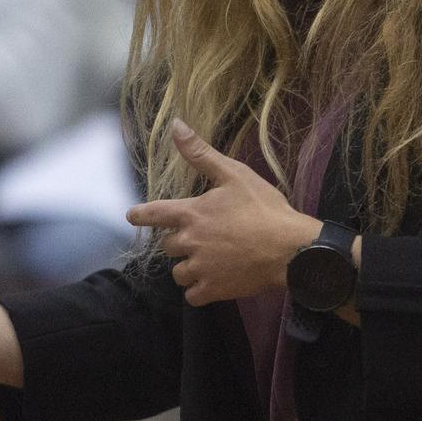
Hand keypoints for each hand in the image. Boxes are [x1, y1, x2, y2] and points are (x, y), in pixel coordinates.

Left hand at [125, 120, 322, 306]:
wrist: (289, 249)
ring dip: (187, 267)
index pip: (155, 214)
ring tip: (207, 261)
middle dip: (179, 241)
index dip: (141, 215)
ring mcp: (201, 269)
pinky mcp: (214, 290)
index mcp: (192, 214)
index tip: (132, 216)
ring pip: (178, 272)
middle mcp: (190, 242)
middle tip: (201, 237)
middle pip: (168, 246)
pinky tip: (212, 282)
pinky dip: (198, 290)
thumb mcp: (234, 174)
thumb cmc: (264, 208)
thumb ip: (200, 153)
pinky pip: (192, 296)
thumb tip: (175, 124)